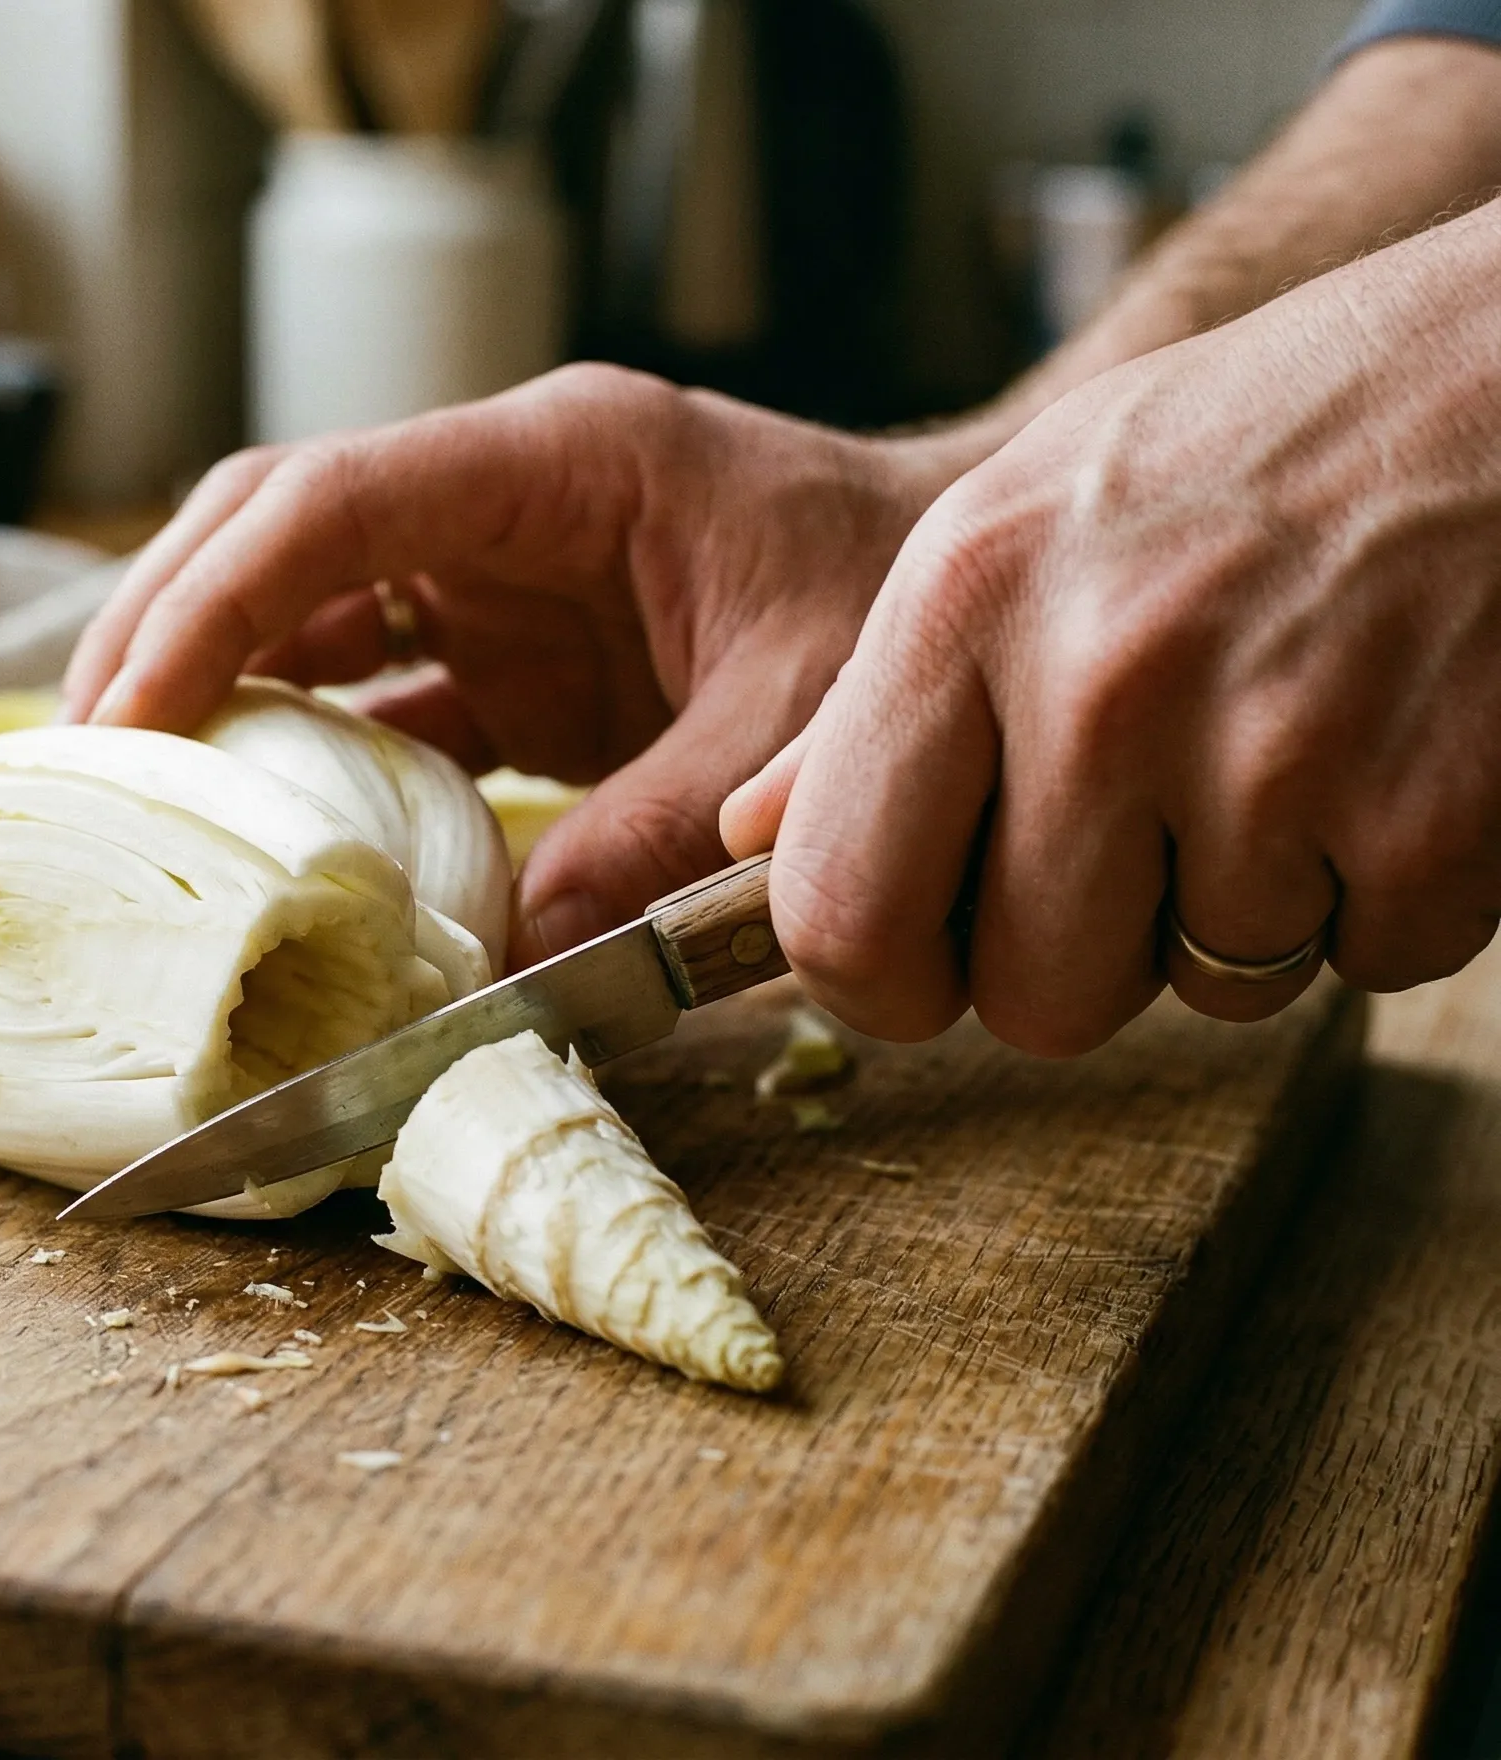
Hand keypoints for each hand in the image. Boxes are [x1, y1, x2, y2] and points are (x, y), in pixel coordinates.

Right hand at [63, 364, 980, 964]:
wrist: (965, 602)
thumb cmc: (896, 614)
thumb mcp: (788, 733)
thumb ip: (652, 843)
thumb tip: (501, 965)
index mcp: (559, 463)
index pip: (326, 504)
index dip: (206, 605)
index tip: (127, 718)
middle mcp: (499, 500)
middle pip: (267, 532)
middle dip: (161, 633)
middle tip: (88, 764)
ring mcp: (493, 573)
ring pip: (294, 603)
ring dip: (208, 691)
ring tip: (135, 803)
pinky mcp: (505, 650)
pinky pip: (367, 686)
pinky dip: (303, 753)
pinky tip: (257, 832)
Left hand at [723, 202, 1500, 1051]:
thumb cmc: (1259, 442)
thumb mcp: (1025, 515)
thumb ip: (881, 694)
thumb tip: (753, 839)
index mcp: (965, 603)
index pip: (840, 912)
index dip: (883, 979)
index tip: (930, 959)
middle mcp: (1097, 683)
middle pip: (1030, 1000)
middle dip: (1090, 954)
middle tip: (1153, 828)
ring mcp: (1269, 754)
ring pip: (1206, 990)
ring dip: (1247, 913)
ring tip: (1286, 745)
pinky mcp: (1428, 816)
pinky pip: (1364, 966)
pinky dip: (1383, 895)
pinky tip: (1387, 751)